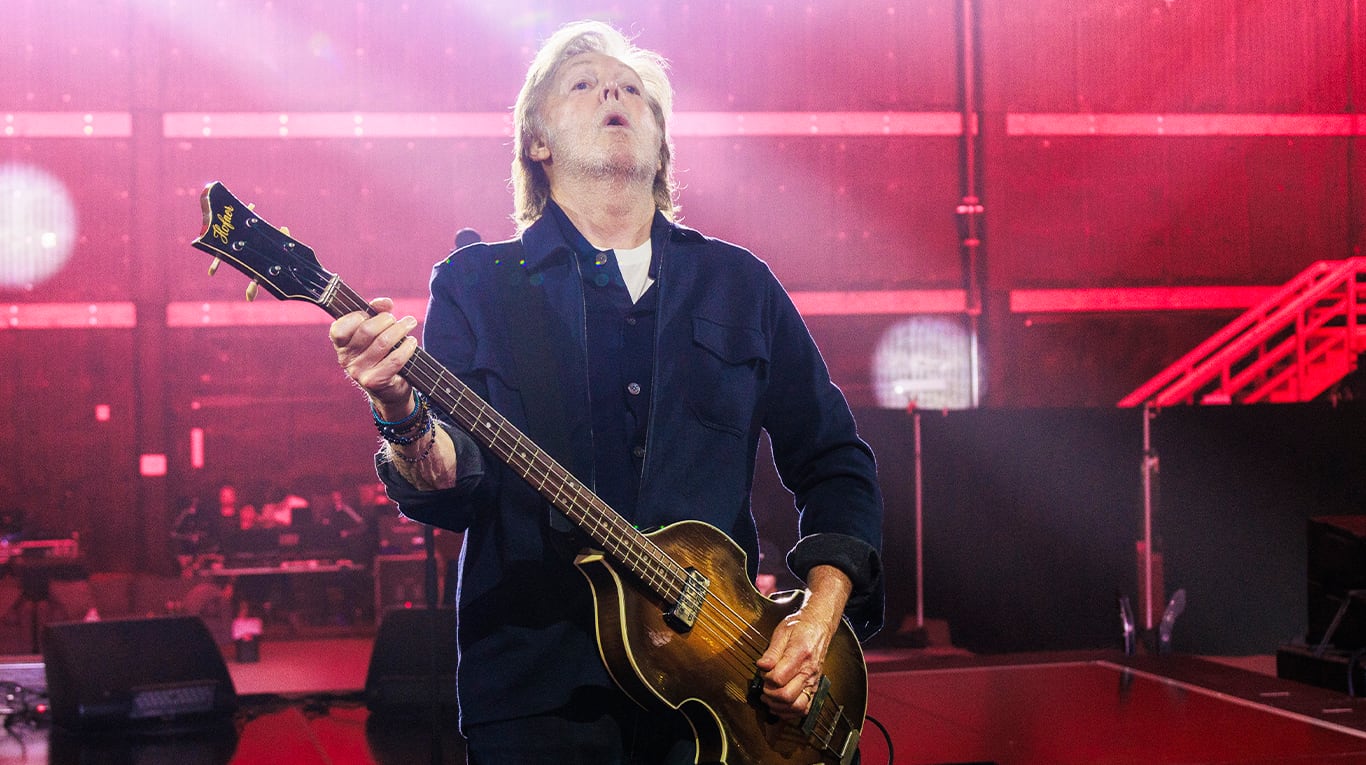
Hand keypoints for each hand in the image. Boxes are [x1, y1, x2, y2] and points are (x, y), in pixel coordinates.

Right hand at [329, 297, 418, 415]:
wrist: (389, 390)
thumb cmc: (381, 355)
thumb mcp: (374, 333)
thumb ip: (376, 313)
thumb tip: (385, 303)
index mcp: (341, 346)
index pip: (339, 328)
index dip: (357, 316)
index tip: (371, 313)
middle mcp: (346, 360)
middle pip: (367, 331)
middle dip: (386, 320)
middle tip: (397, 319)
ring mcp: (359, 372)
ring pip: (383, 343)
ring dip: (400, 329)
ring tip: (410, 323)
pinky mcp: (375, 381)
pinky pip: (395, 359)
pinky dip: (407, 347)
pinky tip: (411, 342)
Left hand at [755, 608, 835, 718]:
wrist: (819, 626)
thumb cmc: (800, 627)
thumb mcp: (782, 632)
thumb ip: (771, 652)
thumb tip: (762, 666)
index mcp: (800, 654)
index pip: (779, 678)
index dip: (766, 677)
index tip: (763, 671)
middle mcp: (809, 671)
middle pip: (787, 696)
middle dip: (770, 693)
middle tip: (764, 685)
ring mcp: (813, 681)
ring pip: (797, 707)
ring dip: (779, 706)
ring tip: (769, 697)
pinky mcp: (814, 687)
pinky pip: (805, 708)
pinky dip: (790, 712)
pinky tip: (779, 705)